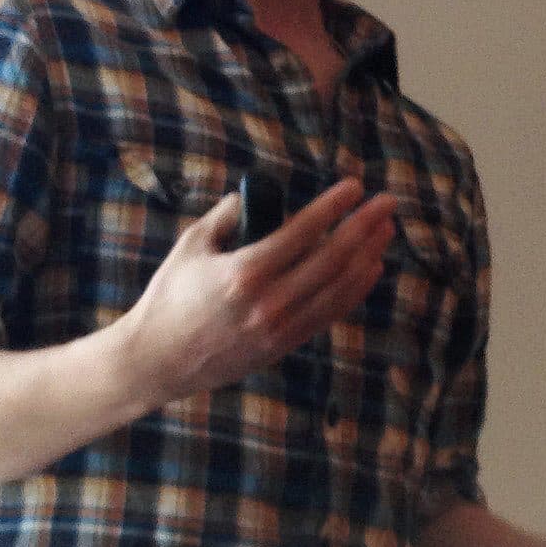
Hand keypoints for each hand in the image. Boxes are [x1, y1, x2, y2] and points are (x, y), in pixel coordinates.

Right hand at [119, 176, 397, 405]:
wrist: (159, 359)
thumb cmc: (171, 296)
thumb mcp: (192, 244)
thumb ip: (227, 215)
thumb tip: (257, 194)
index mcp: (244, 271)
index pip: (303, 231)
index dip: (333, 207)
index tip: (354, 187)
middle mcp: (269, 302)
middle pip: (332, 258)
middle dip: (364, 226)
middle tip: (387, 203)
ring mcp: (281, 327)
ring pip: (339, 288)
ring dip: (368, 255)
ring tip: (386, 230)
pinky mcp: (284, 344)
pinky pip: (330, 313)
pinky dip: (355, 289)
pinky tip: (371, 267)